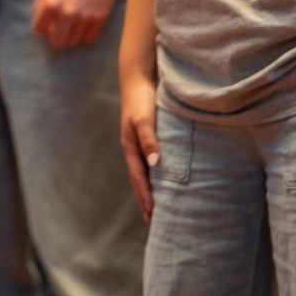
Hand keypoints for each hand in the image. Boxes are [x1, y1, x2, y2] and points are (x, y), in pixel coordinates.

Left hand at [32, 0, 117, 48]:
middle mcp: (66, 13)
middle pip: (56, 42)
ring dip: (70, 35)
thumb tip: (41, 19)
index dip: (42, 26)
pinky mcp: (99, 19)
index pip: (39, 28)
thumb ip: (42, 2)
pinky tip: (84, 24)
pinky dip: (84, 34)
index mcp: (51, 3)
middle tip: (59, 29)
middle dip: (55, 36)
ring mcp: (84, 18)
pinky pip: (88, 38)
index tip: (47, 23)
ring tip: (72, 25)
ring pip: (73, 42)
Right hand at [118, 71, 159, 219]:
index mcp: (130, 147)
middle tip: (154, 219)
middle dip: (145, 197)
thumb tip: (155, 164)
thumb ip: (149, 139)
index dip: (145, 197)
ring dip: (151, 187)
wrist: (138, 76)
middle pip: (140, 178)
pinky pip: (152, 159)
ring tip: (160, 203)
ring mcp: (140, 141)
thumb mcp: (144, 119)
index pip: (138, 178)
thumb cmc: (141, 97)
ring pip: (146, 170)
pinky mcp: (149, 134)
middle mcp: (134, 147)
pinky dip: (157, 172)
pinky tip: (165, 175)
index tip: (152, 216)